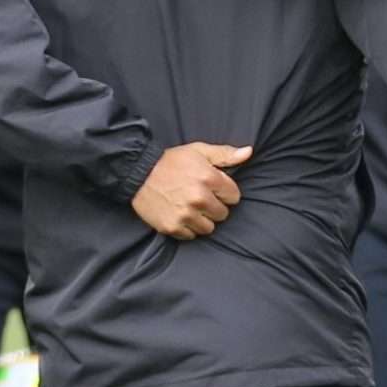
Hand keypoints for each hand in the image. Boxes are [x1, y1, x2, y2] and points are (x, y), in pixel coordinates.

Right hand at [131, 141, 249, 237]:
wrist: (138, 172)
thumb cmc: (171, 161)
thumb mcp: (199, 151)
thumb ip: (225, 154)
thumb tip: (249, 152)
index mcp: (209, 179)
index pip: (234, 197)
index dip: (224, 192)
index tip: (213, 188)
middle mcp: (199, 198)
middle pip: (223, 214)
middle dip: (214, 206)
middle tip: (200, 197)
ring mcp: (185, 215)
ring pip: (208, 228)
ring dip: (202, 219)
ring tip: (190, 207)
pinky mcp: (172, 227)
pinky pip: (191, 235)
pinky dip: (187, 228)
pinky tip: (180, 214)